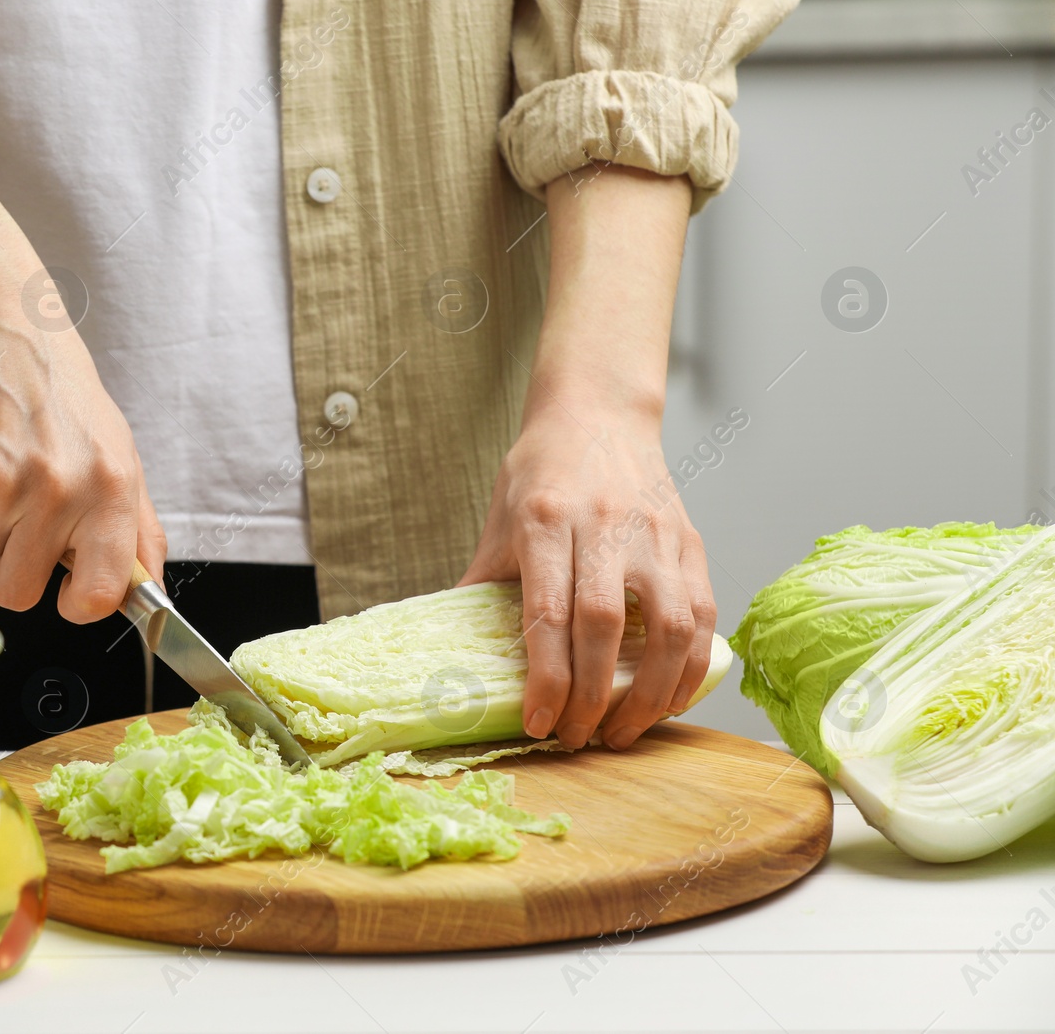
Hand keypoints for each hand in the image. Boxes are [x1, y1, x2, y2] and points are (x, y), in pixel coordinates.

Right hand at [0, 303, 166, 622]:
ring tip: (6, 476)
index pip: (96, 596)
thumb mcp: (125, 460)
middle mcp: (55, 487)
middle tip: (29, 515)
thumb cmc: (70, 404)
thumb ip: (140, 535)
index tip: (69, 590)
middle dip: (20, 564)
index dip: (77, 604)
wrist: (8, 331)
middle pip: (17, 592)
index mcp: (109, 489)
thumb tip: (150, 596)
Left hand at [460, 403, 715, 750]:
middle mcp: (605, 525)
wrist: (598, 415)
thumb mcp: (498, 520)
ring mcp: (655, 534)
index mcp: (546, 520)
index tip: (539, 723)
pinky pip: (702, 615)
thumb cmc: (542, 471)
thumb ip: (481, 586)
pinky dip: (691, 667)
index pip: (549, 613)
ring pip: (668, 627)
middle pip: (605, 627)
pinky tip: (669, 699)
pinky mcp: (691, 542)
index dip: (547, 678)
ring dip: (650, 693)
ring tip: (623, 731)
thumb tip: (451, 656)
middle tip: (577, 738)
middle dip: (592, 696)